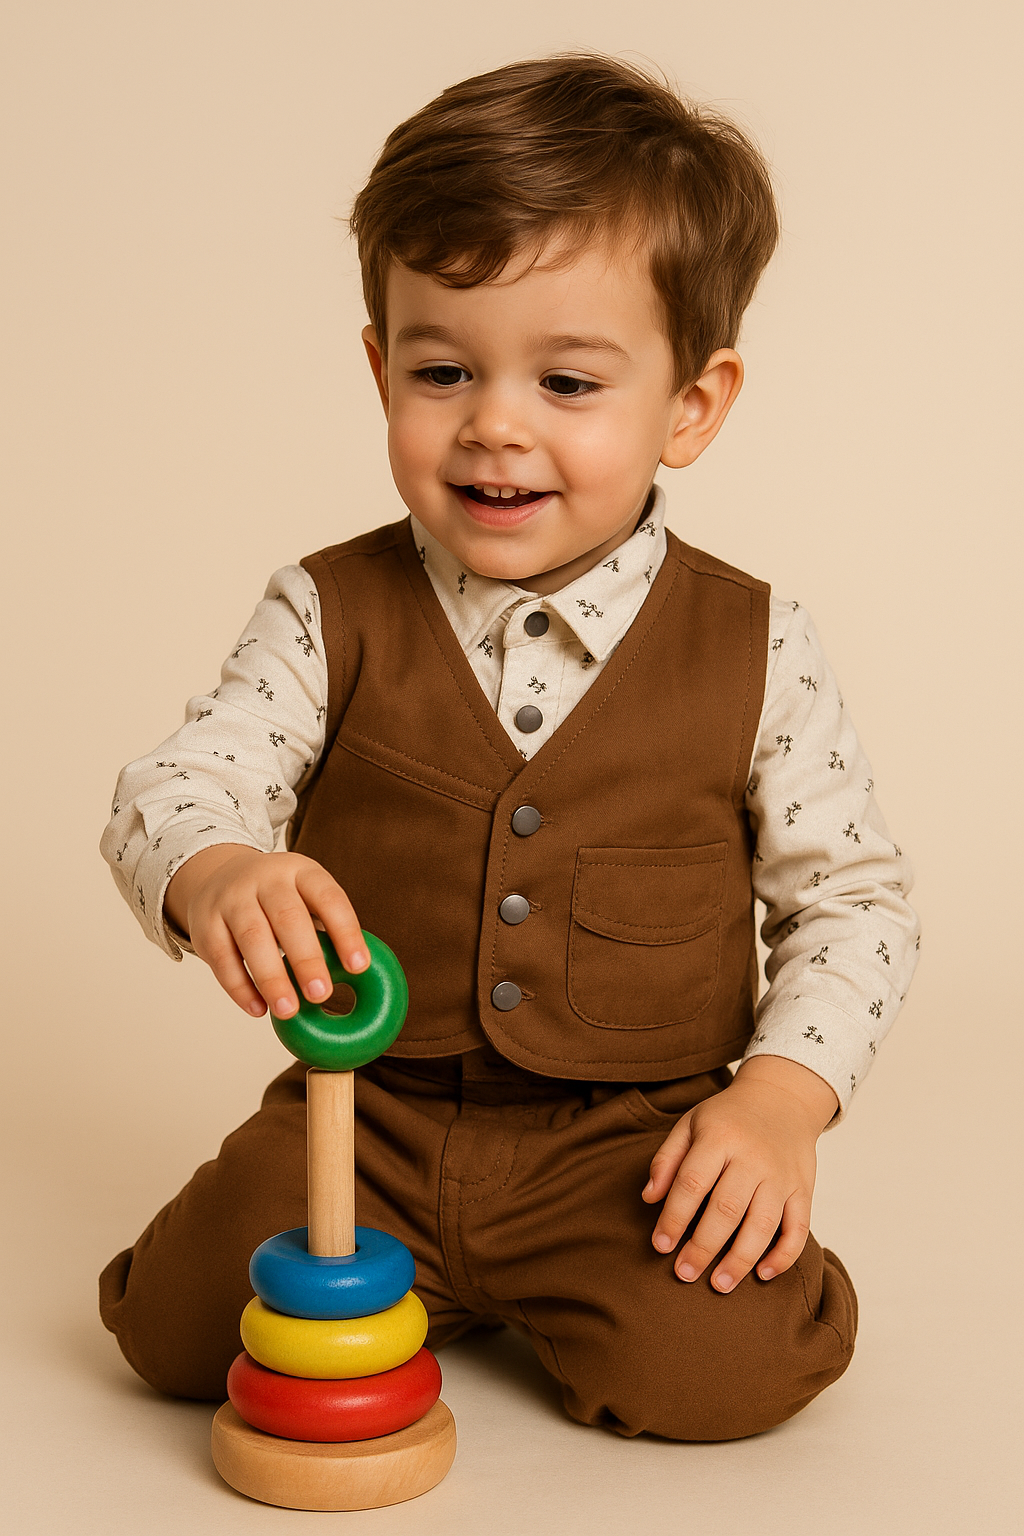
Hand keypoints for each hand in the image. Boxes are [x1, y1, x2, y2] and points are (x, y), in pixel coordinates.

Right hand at [164, 845, 368, 1019]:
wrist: (219, 876)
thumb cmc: (279, 899)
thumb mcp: (304, 896)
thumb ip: (326, 929)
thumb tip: (358, 976)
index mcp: (300, 871)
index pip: (328, 897)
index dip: (345, 931)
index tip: (359, 967)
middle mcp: (265, 879)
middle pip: (287, 917)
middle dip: (305, 958)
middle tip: (321, 994)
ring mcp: (232, 898)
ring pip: (252, 938)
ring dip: (271, 978)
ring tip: (289, 1011)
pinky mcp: (206, 923)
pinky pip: (223, 958)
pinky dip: (241, 987)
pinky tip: (259, 1010)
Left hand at [641, 1055, 838, 1292]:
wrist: (782, 1098)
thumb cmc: (728, 1117)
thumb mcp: (691, 1124)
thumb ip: (667, 1159)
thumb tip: (649, 1197)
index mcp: (720, 1138)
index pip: (692, 1184)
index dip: (674, 1218)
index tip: (660, 1245)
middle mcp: (753, 1157)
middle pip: (726, 1210)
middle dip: (703, 1247)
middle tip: (684, 1273)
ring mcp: (782, 1175)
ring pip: (762, 1225)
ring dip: (740, 1260)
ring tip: (719, 1284)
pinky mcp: (804, 1189)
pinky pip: (798, 1228)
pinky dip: (783, 1256)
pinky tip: (763, 1274)